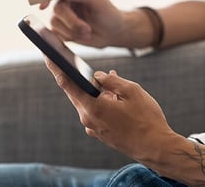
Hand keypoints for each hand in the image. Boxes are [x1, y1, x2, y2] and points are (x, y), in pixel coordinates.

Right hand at [40, 0, 125, 47]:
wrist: (113, 33)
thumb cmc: (109, 14)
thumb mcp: (99, 1)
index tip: (44, 6)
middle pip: (57, 9)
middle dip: (72, 21)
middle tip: (86, 29)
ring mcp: (64, 14)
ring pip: (55, 22)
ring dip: (72, 30)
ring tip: (87, 32)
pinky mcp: (62, 28)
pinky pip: (56, 33)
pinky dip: (69, 36)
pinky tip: (81, 36)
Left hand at [45, 59, 179, 162]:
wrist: (155, 147)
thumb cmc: (146, 119)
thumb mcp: (132, 91)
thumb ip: (112, 80)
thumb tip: (98, 75)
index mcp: (93, 106)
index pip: (67, 83)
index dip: (57, 68)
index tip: (49, 56)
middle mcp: (88, 119)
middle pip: (76, 93)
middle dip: (75, 77)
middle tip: (71, 62)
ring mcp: (94, 128)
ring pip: (88, 103)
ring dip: (94, 90)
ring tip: (105, 78)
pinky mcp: (101, 133)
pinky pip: (96, 112)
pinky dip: (101, 102)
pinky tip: (112, 95)